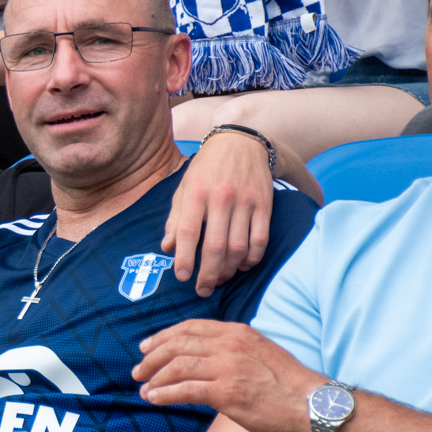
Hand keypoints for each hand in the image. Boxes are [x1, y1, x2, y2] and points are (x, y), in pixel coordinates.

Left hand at [132, 319, 321, 431]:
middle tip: (138, 370)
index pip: (190, 328)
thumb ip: (233, 349)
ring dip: (155, 378)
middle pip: (177, 344)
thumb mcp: (261, 352)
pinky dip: (165, 394)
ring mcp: (227, 367)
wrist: (312, 405)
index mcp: (237, 333)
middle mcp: (229, 345)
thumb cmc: (288, 385)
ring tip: (144, 388)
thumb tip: (206, 357)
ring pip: (177, 366)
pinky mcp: (226, 392)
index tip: (147, 346)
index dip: (163, 336)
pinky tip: (155, 399)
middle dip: (152, 357)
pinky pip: (185, 390)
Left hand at [162, 131, 272, 296]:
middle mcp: (221, 197)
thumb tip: (167, 248)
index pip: (188, 231)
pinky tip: (243, 266)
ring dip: (229, 269)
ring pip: (239, 247)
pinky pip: (260, 239)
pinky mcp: (265, 204)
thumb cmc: (206, 168)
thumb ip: (175, 218)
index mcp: (196, 193)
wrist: (241, 141)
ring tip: (219, 279)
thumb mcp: (184, 187)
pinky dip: (252, 258)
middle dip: (207, 273)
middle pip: (215, 245)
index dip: (184, 258)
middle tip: (202, 290)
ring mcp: (245, 202)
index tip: (182, 276)